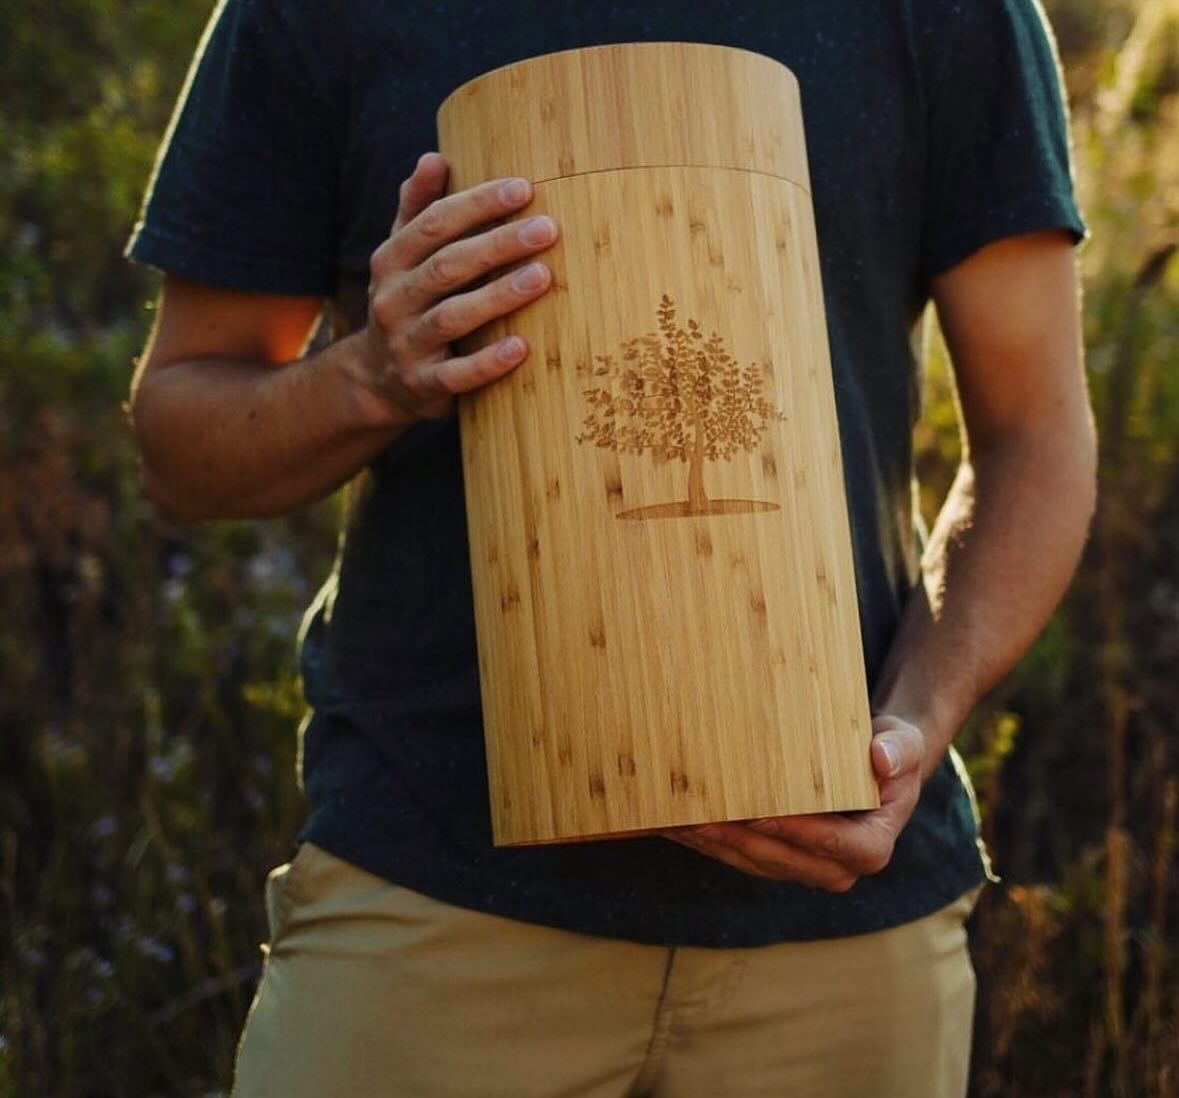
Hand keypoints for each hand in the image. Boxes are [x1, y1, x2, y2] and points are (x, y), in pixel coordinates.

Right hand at [359, 151, 558, 421]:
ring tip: (542, 276)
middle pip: (447, 266)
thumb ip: (417, 210)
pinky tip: (521, 347)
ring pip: (452, 317)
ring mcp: (407, 345)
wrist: (377, 380)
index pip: (433, 224)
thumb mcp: (401, 256)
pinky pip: (457, 375)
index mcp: (390, 261)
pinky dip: (488, 362)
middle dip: (498, 244)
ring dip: (498, 295)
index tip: (524, 188)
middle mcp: (393, 300)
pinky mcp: (424, 386)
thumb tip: (434, 158)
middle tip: (547, 229)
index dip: (477, 204)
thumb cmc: (406, 303)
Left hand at [661, 715, 925, 891]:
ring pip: (754, 862)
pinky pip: (741, 855)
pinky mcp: (778, 858)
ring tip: (678, 821)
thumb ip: (899, 750)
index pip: (832, 844)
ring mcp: (804, 867)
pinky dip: (710, 841)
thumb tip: (880, 758)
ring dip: (714, 845)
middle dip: (739, 841)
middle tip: (700, 819)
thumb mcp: (904, 743)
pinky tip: (678, 823)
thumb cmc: (890, 750)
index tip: (759, 815)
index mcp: (871, 847)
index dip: (795, 833)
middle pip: (782, 859)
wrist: (874, 764)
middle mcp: (838, 868)